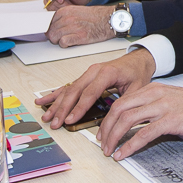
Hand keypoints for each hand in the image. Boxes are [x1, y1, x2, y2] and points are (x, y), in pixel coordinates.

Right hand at [36, 49, 155, 129]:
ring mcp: (88, 73)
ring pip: (69, 89)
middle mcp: (94, 71)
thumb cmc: (137, 72)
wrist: (138, 60)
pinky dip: (55, 94)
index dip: (78, 108)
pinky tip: (43, 100)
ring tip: (46, 116)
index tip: (69, 120)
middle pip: (74, 91)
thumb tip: (113, 123)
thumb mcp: (137, 89)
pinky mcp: (85, 77)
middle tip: (55, 123)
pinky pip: (68, 86)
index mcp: (107, 73)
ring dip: (57, 104)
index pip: (90, 93)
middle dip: (63, 109)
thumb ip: (124, 104)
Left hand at [46, 5, 115, 44]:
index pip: (49, 22)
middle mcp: (68, 18)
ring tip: (66, 40)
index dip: (50, 28)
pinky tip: (70, 43)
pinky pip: (63, 43)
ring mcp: (73, 27)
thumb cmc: (95, 16)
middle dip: (54, 36)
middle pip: (50, 31)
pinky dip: (65, 44)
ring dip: (58, 41)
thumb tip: (54, 25)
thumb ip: (64, 17)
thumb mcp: (76, 11)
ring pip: (54, 37)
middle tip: (60, 37)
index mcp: (66, 11)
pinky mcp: (79, 36)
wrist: (109, 20)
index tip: (53, 31)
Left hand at [96, 84, 182, 159]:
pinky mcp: (171, 121)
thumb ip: (154, 108)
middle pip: (119, 109)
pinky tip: (123, 154)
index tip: (104, 131)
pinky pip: (143, 134)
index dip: (108, 118)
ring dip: (114, 138)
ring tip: (109, 151)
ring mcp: (163, 107)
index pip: (121, 101)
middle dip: (106, 128)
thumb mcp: (172, 101)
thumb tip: (137, 124)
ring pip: (127, 120)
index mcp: (154, 89)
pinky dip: (129, 146)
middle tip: (101, 143)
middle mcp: (155, 95)